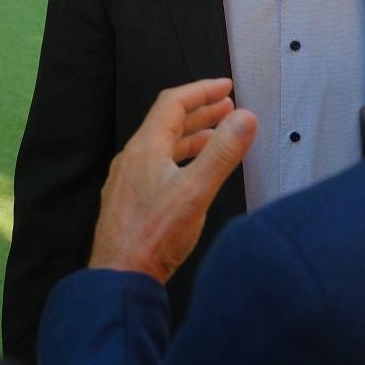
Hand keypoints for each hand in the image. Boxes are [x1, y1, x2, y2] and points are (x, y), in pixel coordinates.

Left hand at [88, 78, 256, 284]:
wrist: (119, 278)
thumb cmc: (154, 237)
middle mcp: (133, 159)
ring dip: (192, 137)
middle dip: (200, 112)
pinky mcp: (130, 202)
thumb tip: (245, 118)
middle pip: (168, 123)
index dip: (201, 90)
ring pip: (163, 147)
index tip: (226, 87)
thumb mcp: (196, 192)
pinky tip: (194, 173)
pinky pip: (158, 167)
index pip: (173, 103)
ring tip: (219, 136)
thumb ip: (222, 153)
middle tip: (227, 107)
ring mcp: (128, 181)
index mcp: (145, 148)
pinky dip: (181, 159)